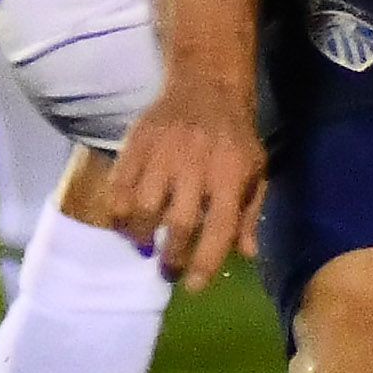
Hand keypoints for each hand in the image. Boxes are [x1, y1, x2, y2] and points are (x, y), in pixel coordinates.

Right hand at [98, 72, 263, 292]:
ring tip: (142, 244)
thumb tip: (245, 254)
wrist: (206, 87)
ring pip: (143, 205)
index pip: (219, 228)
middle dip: (170, 255)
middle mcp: (196, 166)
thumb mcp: (255, 172)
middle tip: (167, 270)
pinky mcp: (138, 143)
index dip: (205, 262)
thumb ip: (248, 214)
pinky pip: (120, 183)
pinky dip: (117, 208)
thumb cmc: (234, 137)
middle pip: (178, 222)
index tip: (192, 286)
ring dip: (140, 233)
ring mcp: (164, 153)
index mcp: (231, 175)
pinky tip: (122, 220)